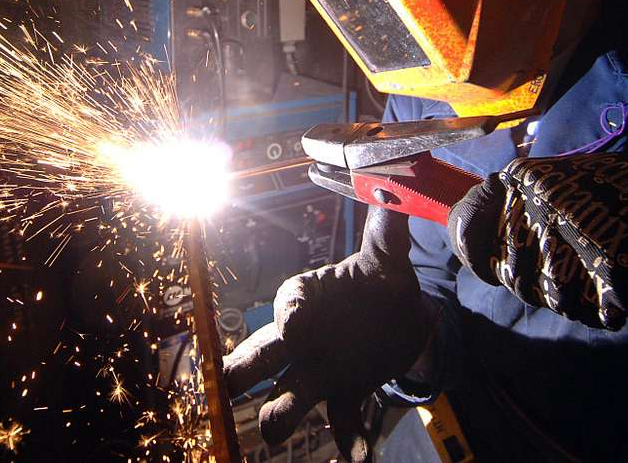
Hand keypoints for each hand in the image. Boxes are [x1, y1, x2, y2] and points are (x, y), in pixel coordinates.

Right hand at [223, 206, 433, 462]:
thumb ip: (387, 231)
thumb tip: (393, 191)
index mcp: (305, 298)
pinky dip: (347, 442)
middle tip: (225, 387)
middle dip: (243, 371)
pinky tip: (355, 459)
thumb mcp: (386, 257)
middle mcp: (301, 339)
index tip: (293, 325)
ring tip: (274, 432)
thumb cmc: (378, 282)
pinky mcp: (346, 397)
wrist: (402, 320)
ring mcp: (319, 372)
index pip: (287, 304)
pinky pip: (342, 423)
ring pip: (290, 396)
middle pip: (263, 354)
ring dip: (279, 414)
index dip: (287, 314)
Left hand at [446, 151, 627, 329]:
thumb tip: (465, 239)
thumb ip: (510, 204)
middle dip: (537, 280)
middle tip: (572, 263)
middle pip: (514, 276)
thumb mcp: (556, 178)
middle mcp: (538, 209)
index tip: (486, 261)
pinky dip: (608, 307)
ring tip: (600, 268)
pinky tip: (624, 280)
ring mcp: (573, 242)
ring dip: (576, 296)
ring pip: (551, 299)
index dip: (473, 251)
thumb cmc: (622, 189)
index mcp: (521, 180)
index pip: (466, 231)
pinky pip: (593, 313)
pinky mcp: (610, 276)